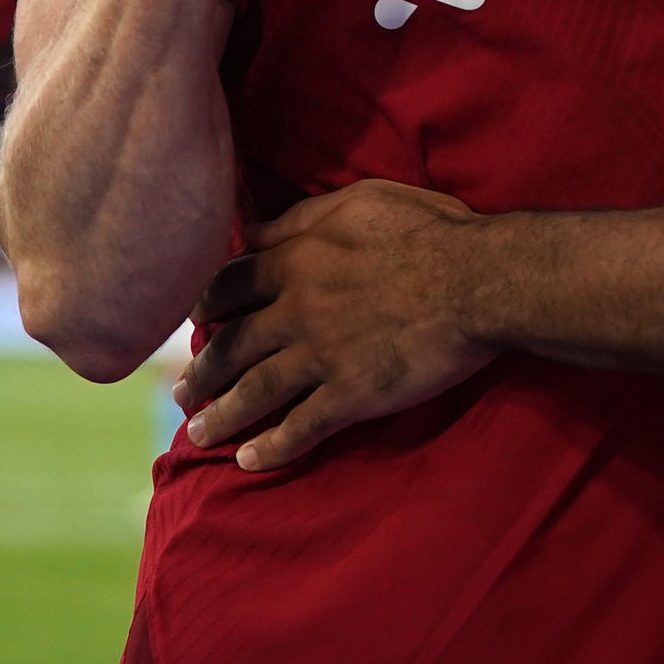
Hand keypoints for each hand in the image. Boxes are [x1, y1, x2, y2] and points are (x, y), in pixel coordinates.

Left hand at [179, 179, 495, 470]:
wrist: (481, 279)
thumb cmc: (430, 229)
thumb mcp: (361, 201)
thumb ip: (301, 217)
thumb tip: (254, 230)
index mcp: (297, 261)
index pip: (229, 286)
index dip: (207, 307)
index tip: (196, 325)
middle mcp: (297, 311)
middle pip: (232, 347)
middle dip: (202, 374)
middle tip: (183, 394)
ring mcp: (322, 356)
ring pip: (254, 392)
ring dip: (222, 417)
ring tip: (198, 435)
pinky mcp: (352, 394)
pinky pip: (300, 428)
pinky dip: (271, 448)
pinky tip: (250, 461)